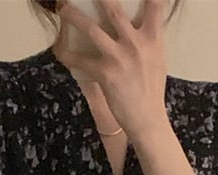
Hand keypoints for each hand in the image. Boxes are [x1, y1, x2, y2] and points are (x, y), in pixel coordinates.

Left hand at [57, 0, 169, 144]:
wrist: (147, 119)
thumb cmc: (152, 90)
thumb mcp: (158, 59)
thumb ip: (149, 39)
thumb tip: (140, 23)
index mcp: (152, 39)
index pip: (155, 5)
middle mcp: (135, 43)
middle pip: (114, 10)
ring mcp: (119, 57)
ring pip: (91, 29)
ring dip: (73, 16)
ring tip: (62, 8)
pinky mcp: (105, 73)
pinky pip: (80, 60)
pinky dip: (67, 55)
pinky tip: (59, 51)